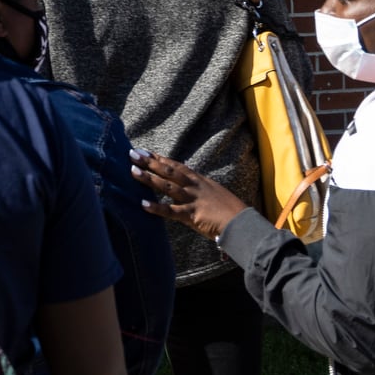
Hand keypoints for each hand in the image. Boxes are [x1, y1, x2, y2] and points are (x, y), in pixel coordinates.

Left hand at [132, 151, 248, 240]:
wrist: (242, 223)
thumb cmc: (230, 211)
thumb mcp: (214, 194)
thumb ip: (199, 191)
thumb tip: (186, 189)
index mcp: (199, 181)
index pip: (176, 166)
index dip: (160, 159)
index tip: (145, 151)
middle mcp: (194, 187)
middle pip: (169, 171)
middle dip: (150, 162)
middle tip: (133, 153)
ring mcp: (193, 200)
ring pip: (167, 186)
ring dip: (149, 178)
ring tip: (133, 171)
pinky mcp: (192, 215)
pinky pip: (171, 211)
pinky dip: (156, 207)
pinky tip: (143, 204)